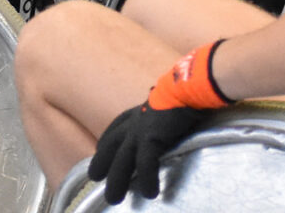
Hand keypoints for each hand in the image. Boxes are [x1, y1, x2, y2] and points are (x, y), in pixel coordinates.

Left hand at [89, 40, 231, 202]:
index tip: (99, 149)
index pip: (116, 126)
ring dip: (117, 181)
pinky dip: (147, 180)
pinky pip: (145, 164)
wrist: (190, 85)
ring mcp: (141, 130)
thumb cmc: (186, 89)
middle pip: (110, 146)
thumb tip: (174, 117)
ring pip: (122, 161)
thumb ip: (165, 112)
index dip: (107, 139)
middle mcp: (135, 121)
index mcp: (140, 110)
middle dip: (101, 162)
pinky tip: (150, 193)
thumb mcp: (169, 100)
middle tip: (94, 177)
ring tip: (113, 199)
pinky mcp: (151, 138)